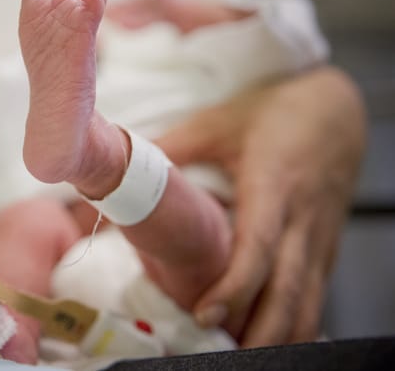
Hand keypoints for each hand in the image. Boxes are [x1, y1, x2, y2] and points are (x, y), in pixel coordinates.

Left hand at [156, 66, 365, 346]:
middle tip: (225, 357)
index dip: (234, 285)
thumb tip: (120, 168)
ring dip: (281, 334)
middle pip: (288, 288)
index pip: (258, 246)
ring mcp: (319, 235)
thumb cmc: (272, 113)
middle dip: (259, 330)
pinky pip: (314, 291)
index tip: (204, 314)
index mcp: (273, 185)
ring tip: (249, 359)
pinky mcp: (325, 243)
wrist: (336, 108)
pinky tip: (277, 340)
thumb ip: (172, 148)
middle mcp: (301, 217)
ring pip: (308, 298)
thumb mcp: (218, 123)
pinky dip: (298, 321)